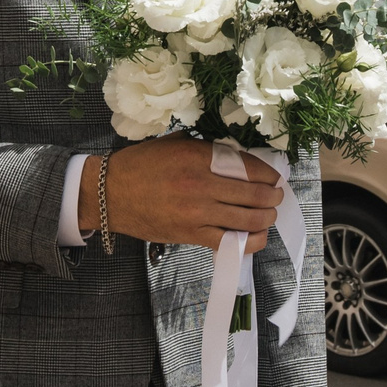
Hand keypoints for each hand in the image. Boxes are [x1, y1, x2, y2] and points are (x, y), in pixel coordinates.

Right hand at [97, 138, 281, 251]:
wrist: (110, 193)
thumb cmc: (140, 165)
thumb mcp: (174, 145)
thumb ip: (205, 149)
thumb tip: (235, 157)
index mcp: (199, 157)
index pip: (248, 166)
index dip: (268, 173)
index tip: (274, 176)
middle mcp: (202, 184)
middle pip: (254, 193)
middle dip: (273, 196)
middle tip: (277, 195)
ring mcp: (198, 212)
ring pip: (248, 219)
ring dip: (266, 217)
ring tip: (269, 214)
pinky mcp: (191, 234)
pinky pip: (229, 242)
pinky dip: (249, 241)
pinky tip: (256, 236)